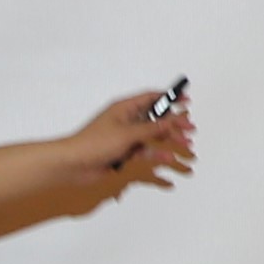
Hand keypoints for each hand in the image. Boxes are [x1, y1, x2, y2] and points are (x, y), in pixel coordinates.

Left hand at [78, 92, 196, 190]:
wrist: (74, 164)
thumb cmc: (94, 143)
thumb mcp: (128, 133)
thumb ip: (152, 128)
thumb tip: (171, 120)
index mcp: (125, 108)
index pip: (151, 98)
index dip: (170, 99)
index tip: (186, 102)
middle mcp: (126, 121)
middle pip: (155, 119)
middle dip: (174, 124)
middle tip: (190, 130)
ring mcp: (124, 138)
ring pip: (152, 137)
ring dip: (169, 141)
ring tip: (185, 147)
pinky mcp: (122, 153)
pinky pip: (144, 153)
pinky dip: (156, 156)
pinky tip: (168, 160)